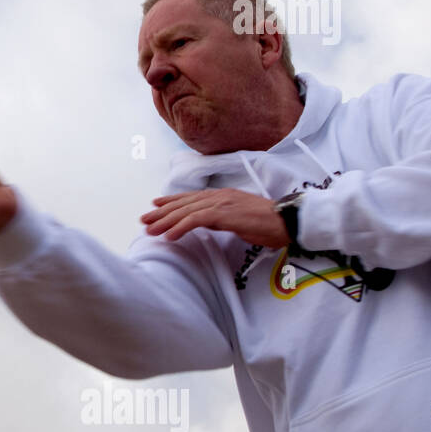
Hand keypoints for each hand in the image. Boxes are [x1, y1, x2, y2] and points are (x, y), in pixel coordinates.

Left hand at [140, 188, 288, 247]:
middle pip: (183, 204)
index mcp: (222, 195)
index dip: (171, 201)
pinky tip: (169, 236)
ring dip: (166, 222)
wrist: (286, 221)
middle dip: (162, 213)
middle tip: (144, 221)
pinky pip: (196, 220)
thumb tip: (206, 222)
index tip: (155, 206)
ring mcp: (221, 203)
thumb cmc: (266, 223)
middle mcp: (218, 196)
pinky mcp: (224, 214)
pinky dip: (180, 228)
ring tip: (150, 231)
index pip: (190, 198)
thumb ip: (221, 217)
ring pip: (186, 211)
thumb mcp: (238, 218)